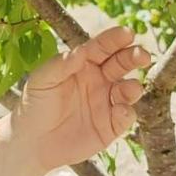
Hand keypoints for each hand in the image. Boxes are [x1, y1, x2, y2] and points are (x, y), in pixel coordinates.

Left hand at [9, 25, 151, 174]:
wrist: (32, 141)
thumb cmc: (35, 104)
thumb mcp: (41, 80)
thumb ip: (60, 65)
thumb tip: (81, 51)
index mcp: (84, 63)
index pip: (103, 47)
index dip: (115, 39)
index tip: (127, 33)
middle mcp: (100, 79)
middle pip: (122, 64)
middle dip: (134, 57)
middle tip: (142, 55)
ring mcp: (107, 102)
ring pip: (129, 89)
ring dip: (134, 86)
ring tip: (131, 88)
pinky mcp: (111, 126)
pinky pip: (126, 116)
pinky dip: (127, 112)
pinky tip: (120, 111)